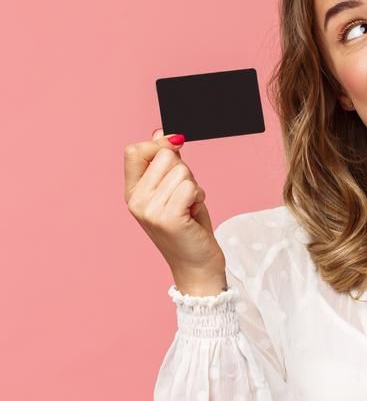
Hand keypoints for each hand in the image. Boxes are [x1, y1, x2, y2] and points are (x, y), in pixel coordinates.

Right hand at [123, 129, 226, 287]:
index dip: (159, 145)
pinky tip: (194, 214)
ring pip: (182, 171)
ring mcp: (149, 210)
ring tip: (190, 209)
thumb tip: (163, 133)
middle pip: (165, 156)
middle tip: (185, 198)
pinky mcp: (168, 218)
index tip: (176, 153)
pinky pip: (191, 187)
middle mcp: (136, 201)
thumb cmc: (189, 229)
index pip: (135, 150)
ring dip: (194, 187)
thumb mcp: (174, 192)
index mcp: (132, 193)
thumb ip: (166, 166)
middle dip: (184, 171)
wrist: (197, 267)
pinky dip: (199, 197)